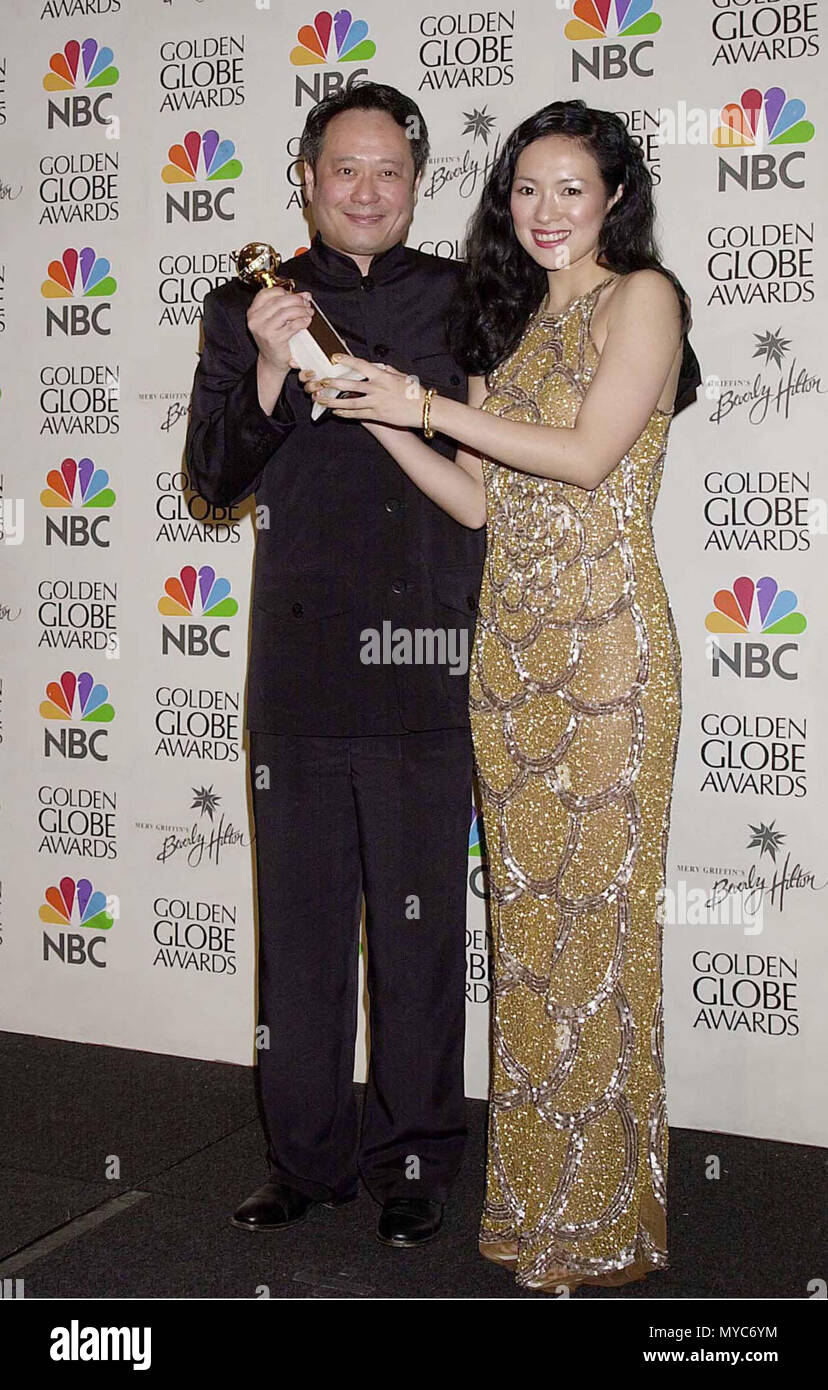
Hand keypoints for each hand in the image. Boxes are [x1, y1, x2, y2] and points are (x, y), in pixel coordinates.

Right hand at [246, 285, 313, 372]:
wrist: (272, 362)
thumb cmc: (274, 340)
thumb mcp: (275, 320)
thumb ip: (285, 306)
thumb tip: (305, 295)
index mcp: (253, 312)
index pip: (267, 293)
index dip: (284, 291)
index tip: (297, 295)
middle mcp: (255, 320)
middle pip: (279, 301)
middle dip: (296, 300)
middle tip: (307, 303)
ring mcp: (264, 330)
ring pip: (285, 312)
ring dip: (301, 310)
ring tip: (308, 312)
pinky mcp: (274, 339)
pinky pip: (292, 326)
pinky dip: (302, 322)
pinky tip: (307, 321)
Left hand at [306, 354, 425, 427]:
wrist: (424, 409)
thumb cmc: (415, 392)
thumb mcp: (401, 376)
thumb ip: (388, 371)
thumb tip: (379, 367)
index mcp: (382, 376)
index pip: (360, 365)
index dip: (346, 360)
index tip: (334, 357)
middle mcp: (377, 388)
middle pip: (349, 384)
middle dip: (333, 383)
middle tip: (321, 381)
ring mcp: (376, 402)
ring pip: (349, 401)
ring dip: (333, 400)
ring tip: (321, 399)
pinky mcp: (377, 415)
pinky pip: (357, 414)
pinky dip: (345, 413)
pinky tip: (336, 412)